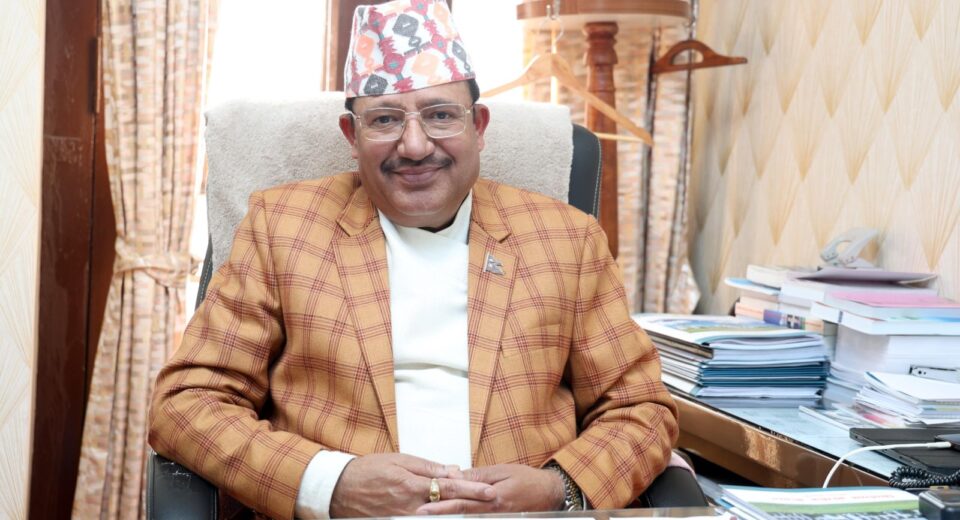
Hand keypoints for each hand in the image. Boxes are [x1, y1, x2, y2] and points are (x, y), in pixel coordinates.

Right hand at [329, 453, 495, 517]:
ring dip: (456, 513)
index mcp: (412, 485)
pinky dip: (437, 517)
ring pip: (437, 518)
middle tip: (492, 503)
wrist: (339, 489)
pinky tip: (448, 514)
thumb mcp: (399, 460)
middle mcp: (410, 506)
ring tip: (475, 509)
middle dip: (471, 505)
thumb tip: (452, 470)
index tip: (490, 492)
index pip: (450, 487)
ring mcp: (403, 519)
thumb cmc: (368, 470)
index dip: (472, 489)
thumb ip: (427, 467)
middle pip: (448, 507)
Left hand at [415, 464, 564, 514]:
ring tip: (429, 516)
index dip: (441, 504)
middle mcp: (492, 511)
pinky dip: (464, 518)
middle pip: (461, 514)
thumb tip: (454, 476)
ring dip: (449, 518)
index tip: (423, 506)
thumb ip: (477, 476)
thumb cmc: (526, 479)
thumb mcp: (501, 471)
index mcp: (492, 497)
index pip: (462, 502)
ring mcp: (496, 519)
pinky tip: (451, 517)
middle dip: (439, 514)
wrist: (549, 493)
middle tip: (419, 515)